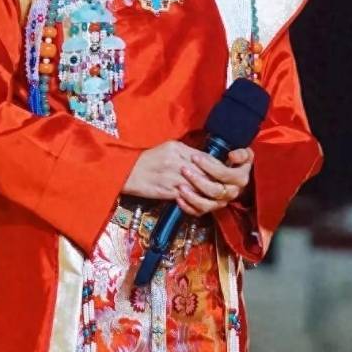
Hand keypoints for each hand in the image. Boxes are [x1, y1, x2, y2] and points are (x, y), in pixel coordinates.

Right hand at [122, 142, 253, 216]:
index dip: (218, 167)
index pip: (206, 158)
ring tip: (215, 197)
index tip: (224, 172)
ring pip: (200, 188)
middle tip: (225, 187)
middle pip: (207, 173)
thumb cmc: (146, 160)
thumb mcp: (168, 148)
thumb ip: (187, 151)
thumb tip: (205, 158)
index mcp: (179, 149)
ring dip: (209, 195)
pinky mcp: (168, 192)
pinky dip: (196, 203)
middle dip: (218, 181)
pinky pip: (188, 199)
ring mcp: (173, 178)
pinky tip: (199, 203)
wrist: (126, 172)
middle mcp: (178, 162)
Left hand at [177, 146, 253, 217]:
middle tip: (183, 170)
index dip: (210, 167)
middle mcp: (232, 193)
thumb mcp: (243, 155)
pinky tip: (178, 198)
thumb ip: (241, 154)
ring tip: (180, 186)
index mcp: (240, 180)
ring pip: (207, 204)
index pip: (225, 175)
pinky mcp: (210, 208)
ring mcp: (221, 202)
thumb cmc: (236, 162)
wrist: (232, 173)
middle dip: (198, 180)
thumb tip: (232, 156)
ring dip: (192, 196)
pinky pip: (199, 212)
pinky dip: (187, 207)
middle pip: (216, 191)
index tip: (195, 157)